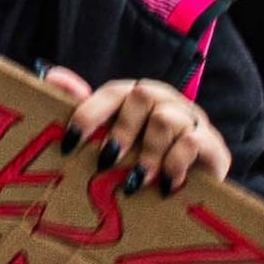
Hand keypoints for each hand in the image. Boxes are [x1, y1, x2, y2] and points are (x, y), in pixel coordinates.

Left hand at [41, 67, 232, 194]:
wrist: (193, 189)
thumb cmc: (142, 160)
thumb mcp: (111, 139)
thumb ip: (84, 109)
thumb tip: (51, 75)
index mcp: (136, 97)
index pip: (111, 92)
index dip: (89, 114)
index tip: (69, 143)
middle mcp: (165, 101)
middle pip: (141, 96)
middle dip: (120, 132)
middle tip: (106, 162)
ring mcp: (191, 119)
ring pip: (166, 120)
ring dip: (147, 154)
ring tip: (135, 183)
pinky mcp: (213, 144)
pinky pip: (193, 142)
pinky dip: (174, 165)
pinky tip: (166, 186)